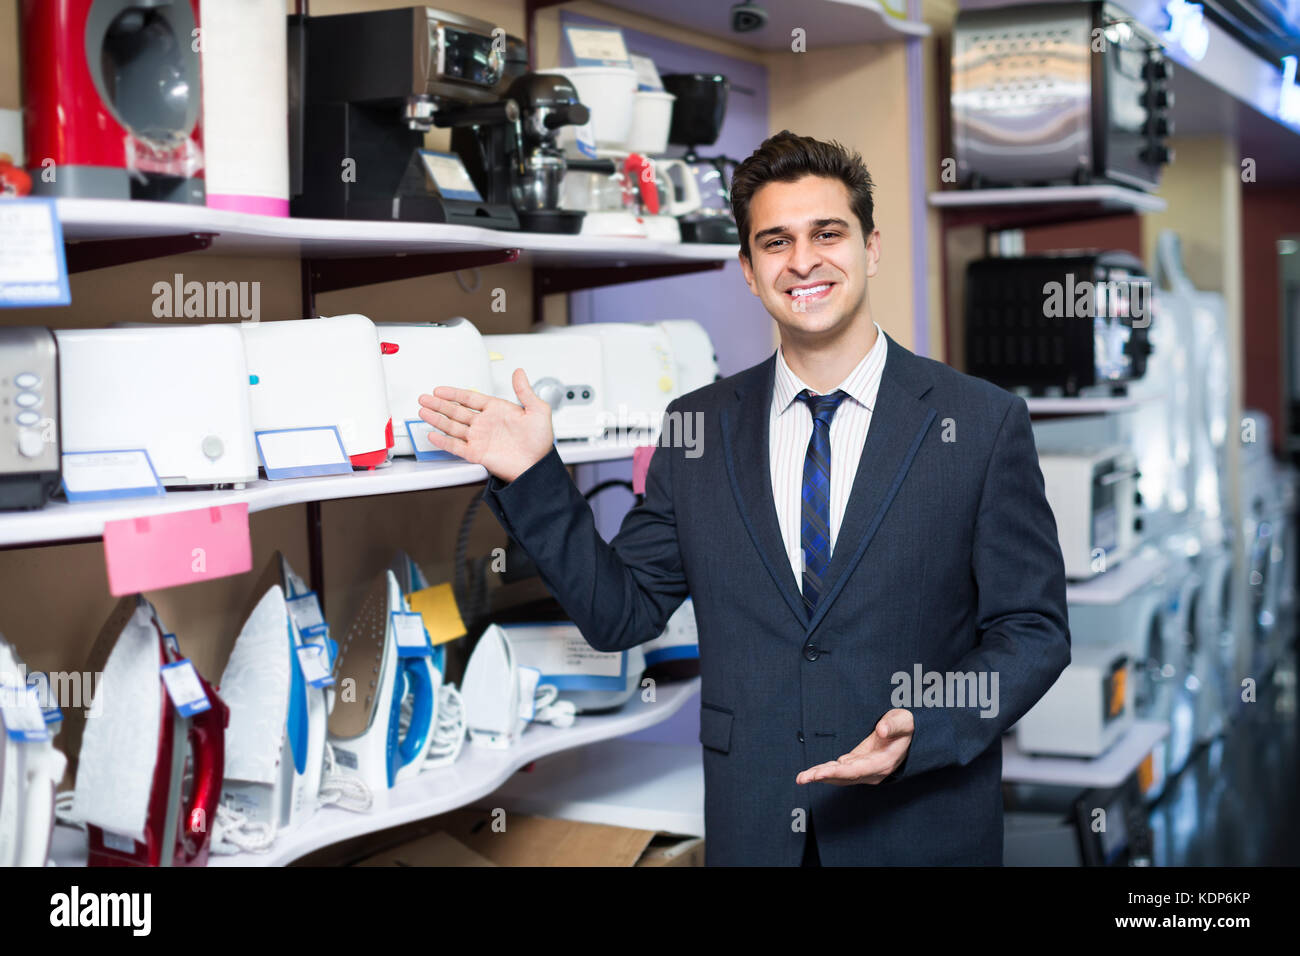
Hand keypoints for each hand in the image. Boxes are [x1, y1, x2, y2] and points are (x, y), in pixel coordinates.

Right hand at [416, 368, 554, 482]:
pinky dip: (444, 441)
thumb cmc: (540, 441)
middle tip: (424, 398)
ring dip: (437, 419)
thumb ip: (525, 391)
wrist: (538, 466)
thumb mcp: (538, 411)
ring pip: (453, 426)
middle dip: (439, 404)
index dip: (454, 393)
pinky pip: (456, 446)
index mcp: (497, 410)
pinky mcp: (477, 454)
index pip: (470, 398)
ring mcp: (479, 439)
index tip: (440, 389)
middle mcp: (485, 424)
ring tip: (423, 411)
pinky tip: (432, 434)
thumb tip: (519, 373)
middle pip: (456, 411)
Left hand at [795, 709, 913, 785]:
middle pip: (844, 777)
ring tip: (802, 778)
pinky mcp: (859, 764)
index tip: (819, 774)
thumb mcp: (904, 721)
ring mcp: (865, 769)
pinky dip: (826, 772)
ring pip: (840, 776)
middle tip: (802, 778)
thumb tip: (882, 729)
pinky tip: (813, 773)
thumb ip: (894, 725)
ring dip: (821, 776)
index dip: (836, 773)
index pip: (856, 770)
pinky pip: (841, 771)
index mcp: (883, 762)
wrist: (908, 735)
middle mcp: (873, 771)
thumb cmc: (905, 727)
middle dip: (822, 777)